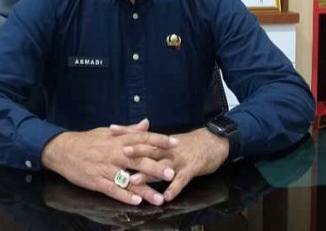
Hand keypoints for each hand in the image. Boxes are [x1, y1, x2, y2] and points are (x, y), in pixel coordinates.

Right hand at [41, 119, 177, 205]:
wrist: (63, 150)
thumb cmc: (88, 140)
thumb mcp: (108, 132)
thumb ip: (130, 130)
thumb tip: (147, 123)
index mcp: (119, 140)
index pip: (143, 139)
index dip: (159, 141)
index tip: (175, 143)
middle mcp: (115, 154)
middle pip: (138, 160)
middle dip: (156, 168)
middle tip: (172, 174)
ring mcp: (106, 168)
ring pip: (128, 180)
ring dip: (144, 190)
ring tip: (159, 198)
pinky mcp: (97, 181)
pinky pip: (113, 190)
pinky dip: (124, 196)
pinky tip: (136, 202)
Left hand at [110, 124, 229, 201]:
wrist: (214, 142)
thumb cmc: (190, 143)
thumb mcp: (170, 141)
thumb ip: (154, 142)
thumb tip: (137, 138)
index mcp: (162, 142)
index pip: (142, 135)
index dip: (127, 132)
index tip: (111, 129)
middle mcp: (168, 149)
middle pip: (149, 150)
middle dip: (134, 152)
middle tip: (120, 154)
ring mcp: (179, 160)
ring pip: (161, 167)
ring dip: (148, 174)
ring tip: (134, 181)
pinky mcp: (191, 170)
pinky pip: (181, 181)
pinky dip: (173, 188)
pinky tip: (166, 196)